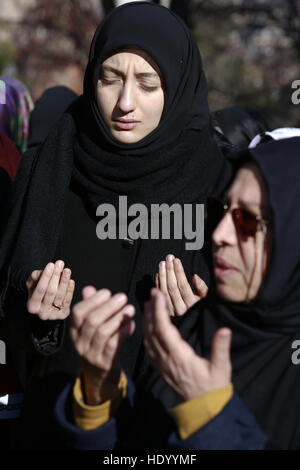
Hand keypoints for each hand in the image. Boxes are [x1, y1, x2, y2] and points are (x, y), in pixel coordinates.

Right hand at [26, 260, 74, 319]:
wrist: (45, 302)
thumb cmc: (38, 289)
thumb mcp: (33, 283)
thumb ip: (36, 277)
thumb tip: (44, 272)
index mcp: (32, 306)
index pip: (40, 289)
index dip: (46, 276)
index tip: (51, 264)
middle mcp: (42, 313)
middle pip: (51, 292)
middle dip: (56, 276)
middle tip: (60, 263)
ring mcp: (53, 316)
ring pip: (60, 296)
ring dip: (64, 281)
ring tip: (67, 270)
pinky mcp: (63, 315)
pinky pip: (68, 301)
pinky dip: (70, 290)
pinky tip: (71, 281)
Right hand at [71, 287, 134, 404]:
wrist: (100, 377)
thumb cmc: (98, 345)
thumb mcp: (91, 328)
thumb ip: (90, 308)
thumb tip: (88, 288)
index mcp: (75, 332)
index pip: (77, 313)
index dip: (92, 300)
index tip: (107, 292)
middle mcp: (80, 343)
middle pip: (92, 321)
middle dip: (109, 306)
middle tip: (123, 297)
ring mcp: (91, 355)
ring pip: (103, 332)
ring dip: (118, 318)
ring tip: (130, 308)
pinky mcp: (104, 364)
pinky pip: (113, 345)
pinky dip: (123, 332)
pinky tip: (132, 324)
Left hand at [143, 288, 231, 401]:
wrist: (202, 409)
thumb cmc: (213, 388)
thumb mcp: (221, 368)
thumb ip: (221, 348)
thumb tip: (224, 329)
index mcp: (179, 357)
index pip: (164, 329)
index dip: (159, 310)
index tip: (157, 294)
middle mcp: (166, 360)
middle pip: (152, 331)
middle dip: (151, 310)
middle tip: (152, 293)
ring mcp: (161, 364)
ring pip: (148, 339)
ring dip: (147, 320)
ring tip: (149, 303)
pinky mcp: (160, 368)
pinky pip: (148, 348)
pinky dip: (146, 333)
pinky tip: (148, 325)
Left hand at [155, 254, 207, 315]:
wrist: (192, 327)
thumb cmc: (201, 308)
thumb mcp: (206, 299)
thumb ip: (202, 288)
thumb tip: (195, 277)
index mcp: (192, 305)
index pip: (183, 286)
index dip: (179, 272)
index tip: (177, 260)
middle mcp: (180, 309)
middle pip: (172, 287)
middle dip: (169, 270)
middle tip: (168, 258)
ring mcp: (171, 312)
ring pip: (164, 290)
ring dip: (162, 275)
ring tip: (162, 263)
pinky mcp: (164, 312)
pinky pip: (159, 296)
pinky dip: (158, 283)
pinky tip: (158, 273)